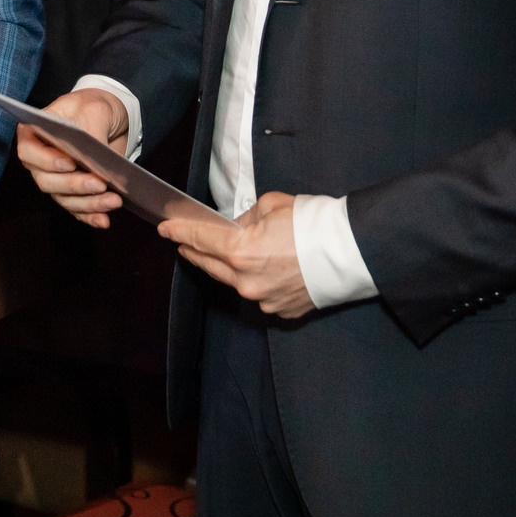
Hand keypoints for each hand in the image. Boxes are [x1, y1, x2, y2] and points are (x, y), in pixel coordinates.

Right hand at [16, 88, 129, 228]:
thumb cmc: (93, 106)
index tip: (70, 163)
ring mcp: (56, 179)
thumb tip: (96, 160)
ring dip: (88, 203)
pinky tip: (104, 219)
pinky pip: (78, 209)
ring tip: (113, 200)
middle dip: (74, 185)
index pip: (29, 151)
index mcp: (35, 133)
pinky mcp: (73, 193)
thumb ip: (91, 132)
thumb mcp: (94, 109)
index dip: (46, 161)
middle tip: (99, 183)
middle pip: (46, 181)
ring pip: (64, 199)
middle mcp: (40, 160)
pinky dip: (90, 216)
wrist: (109, 118)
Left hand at [156, 192, 315, 318]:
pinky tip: (262, 270)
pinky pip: (258, 293)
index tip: (165, 228)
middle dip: (194, 252)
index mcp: (239, 252)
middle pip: (210, 265)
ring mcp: (263, 299)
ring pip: (233, 282)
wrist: (350, 252)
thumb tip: (239, 228)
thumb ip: (246, 219)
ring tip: (221, 255)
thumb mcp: (271, 205)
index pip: (200, 240)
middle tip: (183, 243)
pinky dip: (255, 281)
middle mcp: (246, 282)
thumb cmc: (311, 223)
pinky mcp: (280, 311)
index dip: (180, 232)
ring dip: (226, 268)